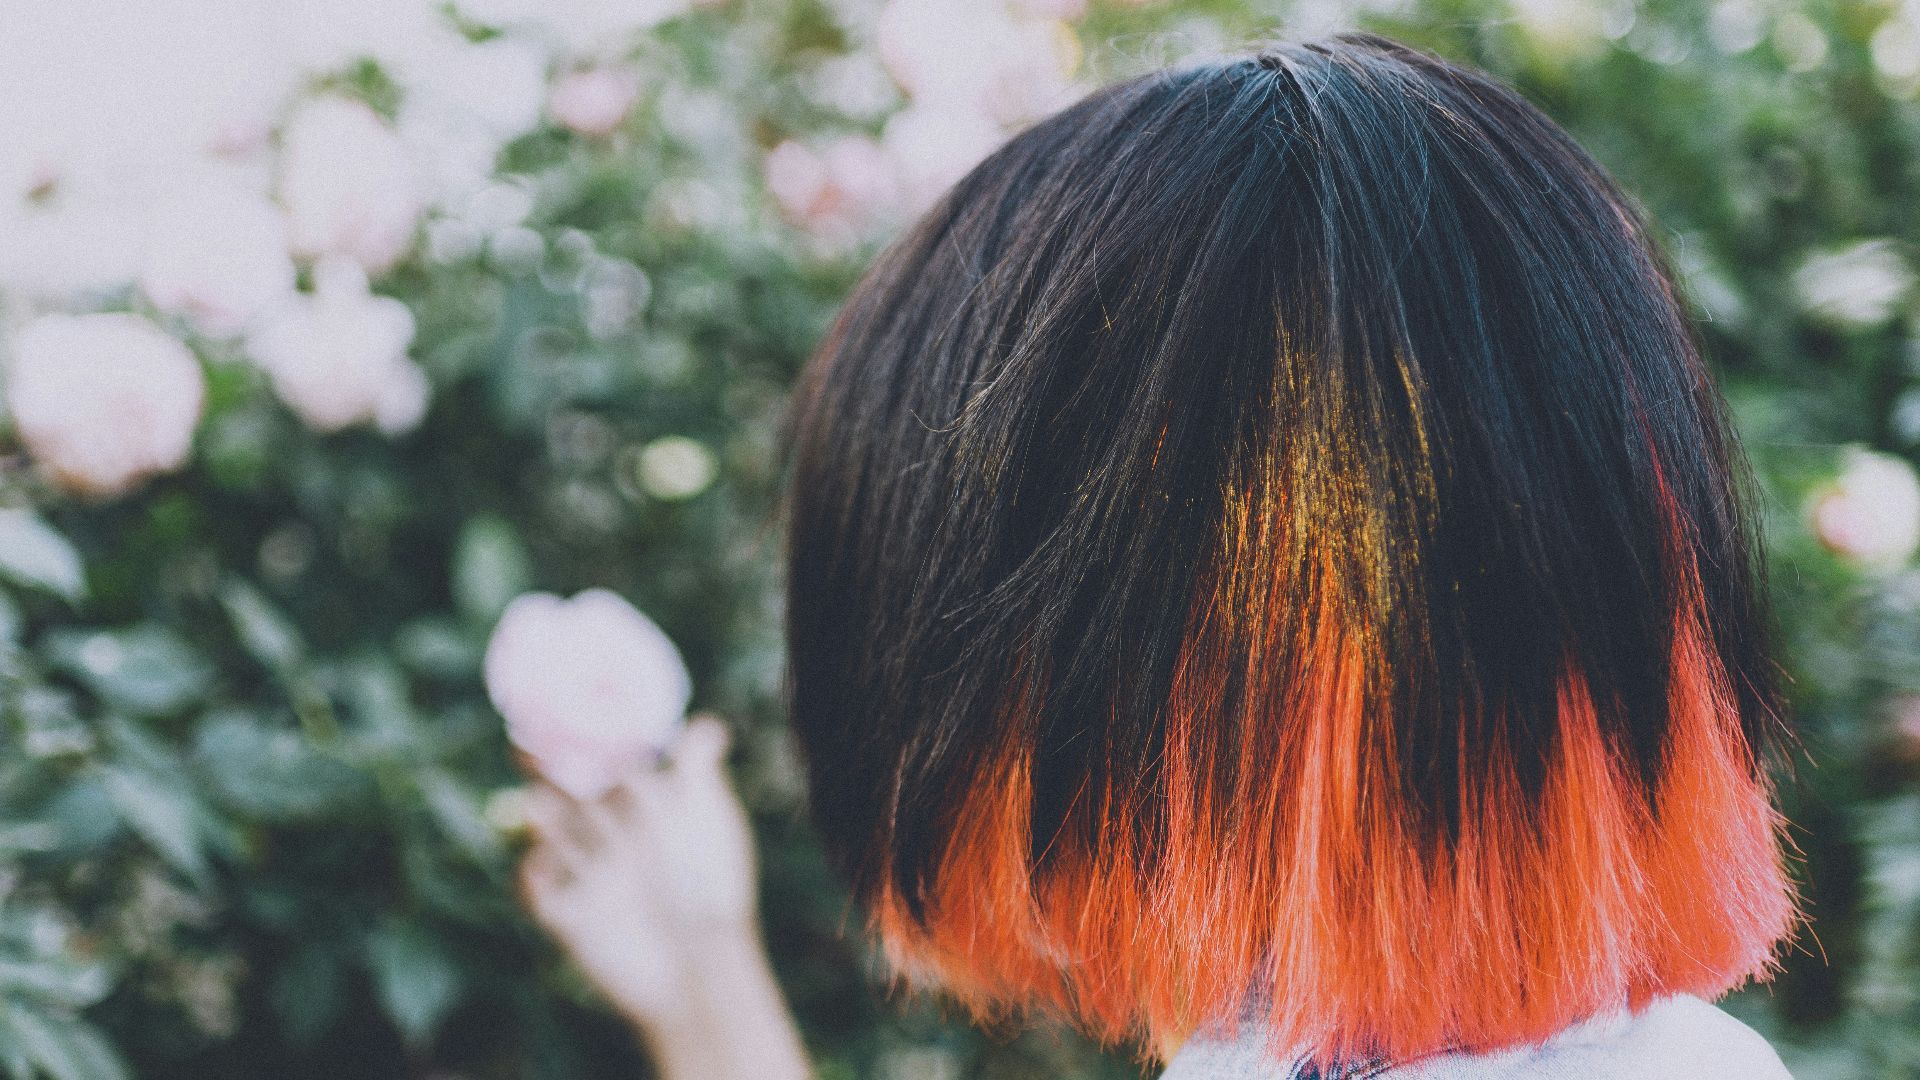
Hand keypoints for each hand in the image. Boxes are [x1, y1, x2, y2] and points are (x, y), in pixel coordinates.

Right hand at [518, 715, 759, 1025]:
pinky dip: (530, 878)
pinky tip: (537, 864)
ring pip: (550, 837)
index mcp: (641, 811)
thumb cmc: (712, 889)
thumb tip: (708, 724)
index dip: (579, 740)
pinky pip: (537, 893)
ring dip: (540, 819)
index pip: (601, 765)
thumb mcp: (708, 823)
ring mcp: (588, 878)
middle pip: (565, 795)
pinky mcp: (570, 918)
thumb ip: (699, 775)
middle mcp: (610, 839)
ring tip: (541, 805)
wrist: (701, 970)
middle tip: (526, 748)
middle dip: (545, 773)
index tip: (562, 713)